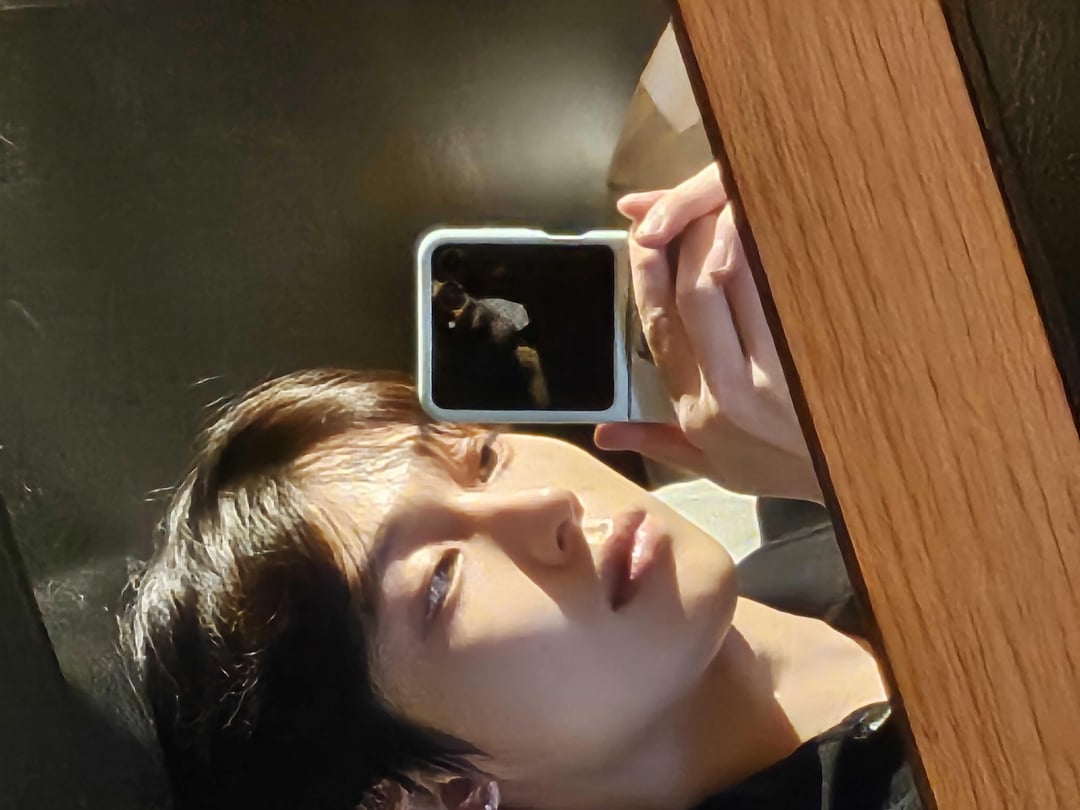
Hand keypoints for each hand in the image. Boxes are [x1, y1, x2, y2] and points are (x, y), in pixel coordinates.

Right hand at [595, 164, 822, 503]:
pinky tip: (762, 224)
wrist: (852, 481)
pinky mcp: (814, 351)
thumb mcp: (711, 468)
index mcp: (697, 410)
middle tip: (680, 208)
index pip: (659, 328)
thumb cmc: (779, 469)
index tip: (641, 236)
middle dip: (681, 241)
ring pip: (741, 282)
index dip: (646, 275)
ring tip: (718, 201)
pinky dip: (767, 252)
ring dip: (724, 234)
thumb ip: (654, 441)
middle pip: (694, 294)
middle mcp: (731, 389)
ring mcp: (777, 370)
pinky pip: (783, 289)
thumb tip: (603, 432)